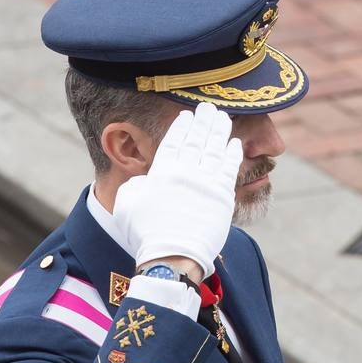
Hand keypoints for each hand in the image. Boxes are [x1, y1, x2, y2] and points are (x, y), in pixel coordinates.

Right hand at [112, 102, 242, 278]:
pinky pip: (230, 168)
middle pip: (196, 140)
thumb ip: (136, 186)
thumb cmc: (146, 234)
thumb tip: (145, 182)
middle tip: (207, 107)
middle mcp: (186, 171)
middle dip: (202, 121)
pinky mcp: (223, 197)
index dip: (181, 127)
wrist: (173, 255)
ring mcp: (206, 182)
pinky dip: (232, 154)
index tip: (186, 116)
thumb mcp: (127, 204)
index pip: (173, 142)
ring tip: (222, 117)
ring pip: (215, 149)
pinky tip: (234, 143)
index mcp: (162, 171)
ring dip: (219, 131)